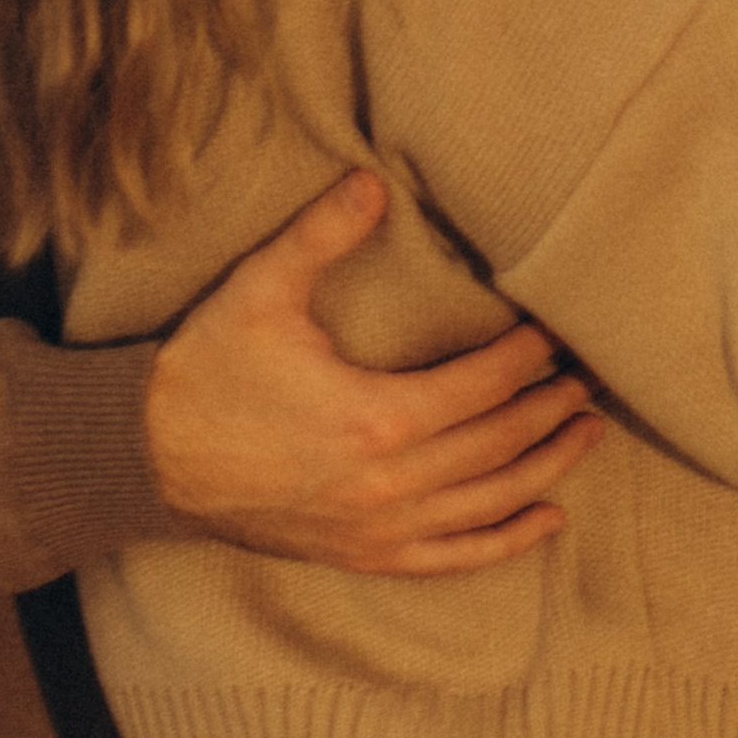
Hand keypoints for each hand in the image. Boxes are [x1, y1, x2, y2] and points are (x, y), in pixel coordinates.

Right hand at [145, 173, 601, 575]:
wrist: (145, 457)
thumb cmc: (206, 370)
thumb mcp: (260, 290)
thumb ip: (321, 233)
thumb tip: (371, 179)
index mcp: (376, 418)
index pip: (483, 385)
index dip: (528, 357)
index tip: (557, 330)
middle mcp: (390, 484)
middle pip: (499, 443)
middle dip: (552, 407)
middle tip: (592, 375)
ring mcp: (378, 529)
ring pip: (489, 503)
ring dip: (547, 466)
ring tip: (587, 431)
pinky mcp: (362, 555)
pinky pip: (452, 558)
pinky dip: (505, 541)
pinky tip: (546, 518)